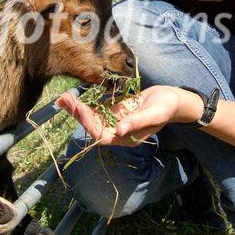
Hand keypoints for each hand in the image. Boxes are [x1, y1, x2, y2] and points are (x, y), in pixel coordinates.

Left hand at [56, 85, 181, 145]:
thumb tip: (119, 130)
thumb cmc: (166, 106)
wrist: (172, 99)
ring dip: (77, 109)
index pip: (102, 135)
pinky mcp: (115, 111)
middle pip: (93, 126)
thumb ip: (137, 122)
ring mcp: (116, 121)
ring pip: (92, 118)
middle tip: (63, 100)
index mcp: (127, 138)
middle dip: (78, 114)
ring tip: (62, 98)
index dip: (89, 124)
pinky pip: (97, 110)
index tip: (79, 109)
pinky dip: (85, 104)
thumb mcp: (154, 113)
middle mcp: (118, 132)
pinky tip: (74, 97)